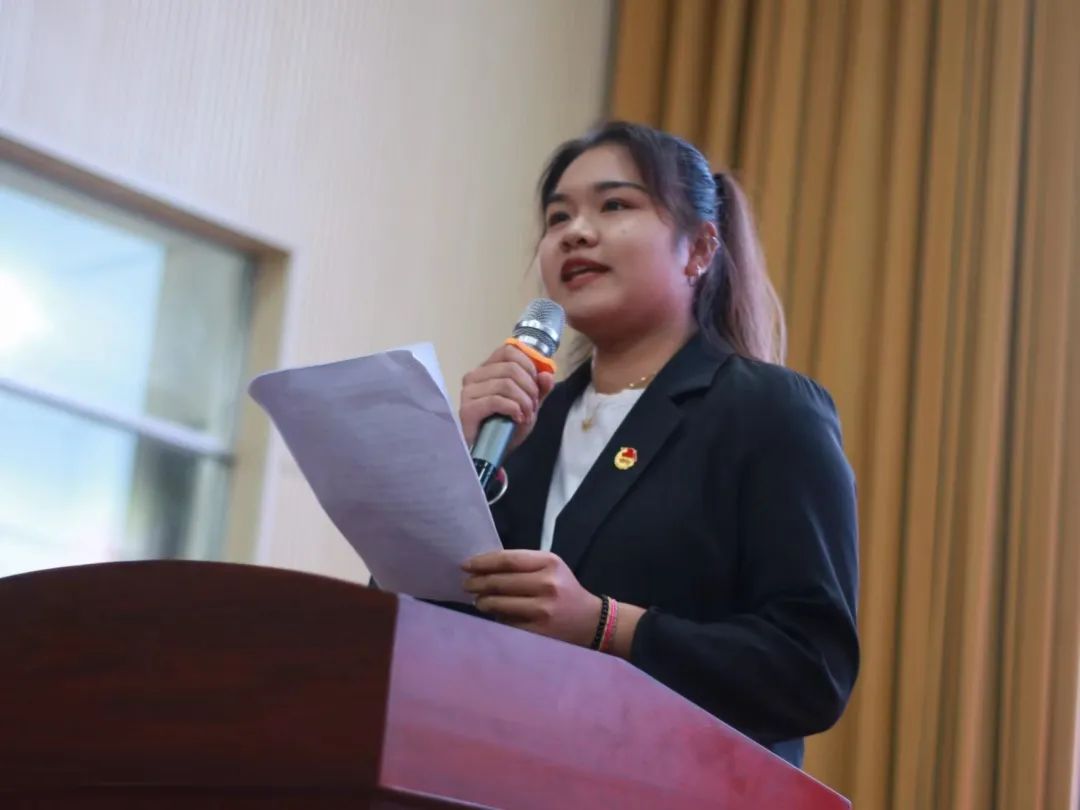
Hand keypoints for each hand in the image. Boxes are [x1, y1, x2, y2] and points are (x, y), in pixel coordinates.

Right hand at [459, 345, 555, 450]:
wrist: (491, 453)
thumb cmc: (506, 427)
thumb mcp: (529, 405)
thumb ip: (539, 389)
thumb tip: (547, 374)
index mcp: (488, 369)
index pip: (510, 350)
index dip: (529, 365)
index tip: (536, 385)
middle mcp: (475, 376)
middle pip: (511, 367)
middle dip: (529, 387)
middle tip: (533, 405)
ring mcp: (468, 392)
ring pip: (505, 383)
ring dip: (523, 401)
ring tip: (526, 415)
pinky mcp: (467, 409)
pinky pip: (496, 400)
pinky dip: (513, 408)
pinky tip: (517, 418)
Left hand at [462, 550, 601, 646]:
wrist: (590, 621)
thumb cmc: (564, 590)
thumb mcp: (550, 568)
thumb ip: (523, 565)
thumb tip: (483, 568)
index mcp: (549, 563)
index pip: (507, 560)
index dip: (483, 562)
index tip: (467, 565)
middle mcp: (547, 584)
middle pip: (500, 581)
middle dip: (478, 583)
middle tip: (467, 584)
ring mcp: (543, 610)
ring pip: (500, 603)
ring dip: (483, 601)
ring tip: (478, 600)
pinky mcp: (539, 631)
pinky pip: (508, 622)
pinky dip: (496, 618)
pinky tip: (494, 615)